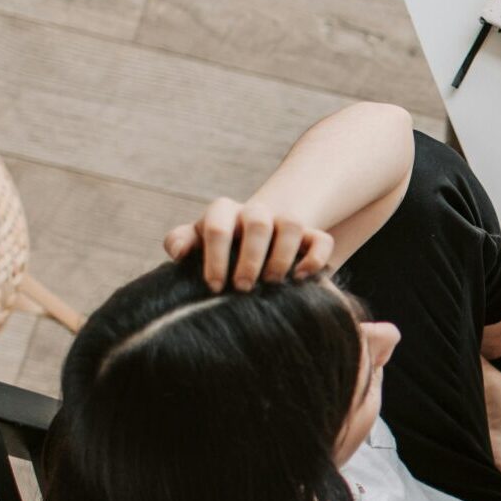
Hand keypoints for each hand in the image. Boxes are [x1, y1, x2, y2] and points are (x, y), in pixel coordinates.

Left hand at [163, 199, 334, 292]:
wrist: (254, 237)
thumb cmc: (218, 248)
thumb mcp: (197, 241)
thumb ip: (180, 241)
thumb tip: (178, 252)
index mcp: (223, 212)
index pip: (217, 226)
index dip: (216, 257)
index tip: (215, 287)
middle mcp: (255, 212)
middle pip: (257, 222)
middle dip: (250, 258)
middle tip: (242, 288)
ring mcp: (284, 221)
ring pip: (291, 225)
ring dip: (281, 257)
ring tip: (271, 283)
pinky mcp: (311, 236)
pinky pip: (322, 240)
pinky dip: (315, 259)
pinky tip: (301, 278)